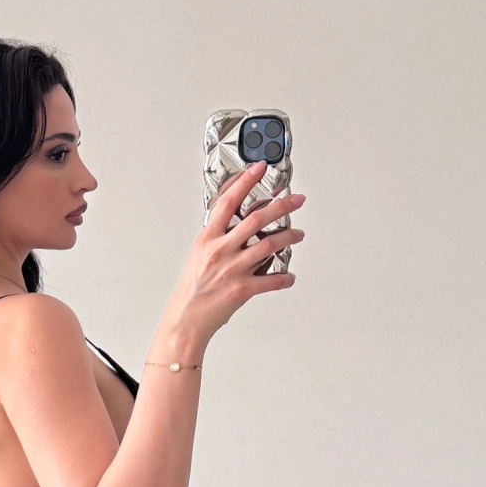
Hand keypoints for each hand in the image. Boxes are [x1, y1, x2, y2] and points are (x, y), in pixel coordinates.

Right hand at [165, 162, 305, 341]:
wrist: (186, 318)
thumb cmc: (192, 288)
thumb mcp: (199, 254)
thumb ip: (218, 237)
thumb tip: (238, 224)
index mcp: (208, 238)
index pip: (229, 201)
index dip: (246, 181)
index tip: (260, 168)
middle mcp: (221, 250)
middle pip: (257, 219)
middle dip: (282, 206)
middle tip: (297, 199)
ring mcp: (232, 269)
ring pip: (269, 245)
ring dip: (289, 237)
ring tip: (298, 235)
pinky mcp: (242, 289)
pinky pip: (271, 281)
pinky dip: (285, 278)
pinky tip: (290, 277)